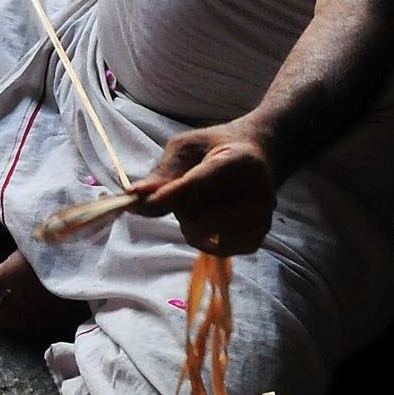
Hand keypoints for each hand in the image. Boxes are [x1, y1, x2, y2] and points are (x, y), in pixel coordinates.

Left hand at [128, 119, 276, 255]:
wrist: (257, 158)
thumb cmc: (216, 149)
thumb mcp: (186, 147)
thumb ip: (163, 173)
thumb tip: (134, 199)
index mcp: (243, 164)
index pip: (202, 185)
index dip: (173, 194)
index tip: (146, 199)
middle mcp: (259, 198)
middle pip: (198, 216)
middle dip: (179, 206)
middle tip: (187, 187)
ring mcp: (259, 225)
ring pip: (200, 235)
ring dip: (188, 220)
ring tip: (203, 199)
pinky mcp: (252, 243)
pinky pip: (208, 247)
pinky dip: (199, 233)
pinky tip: (211, 214)